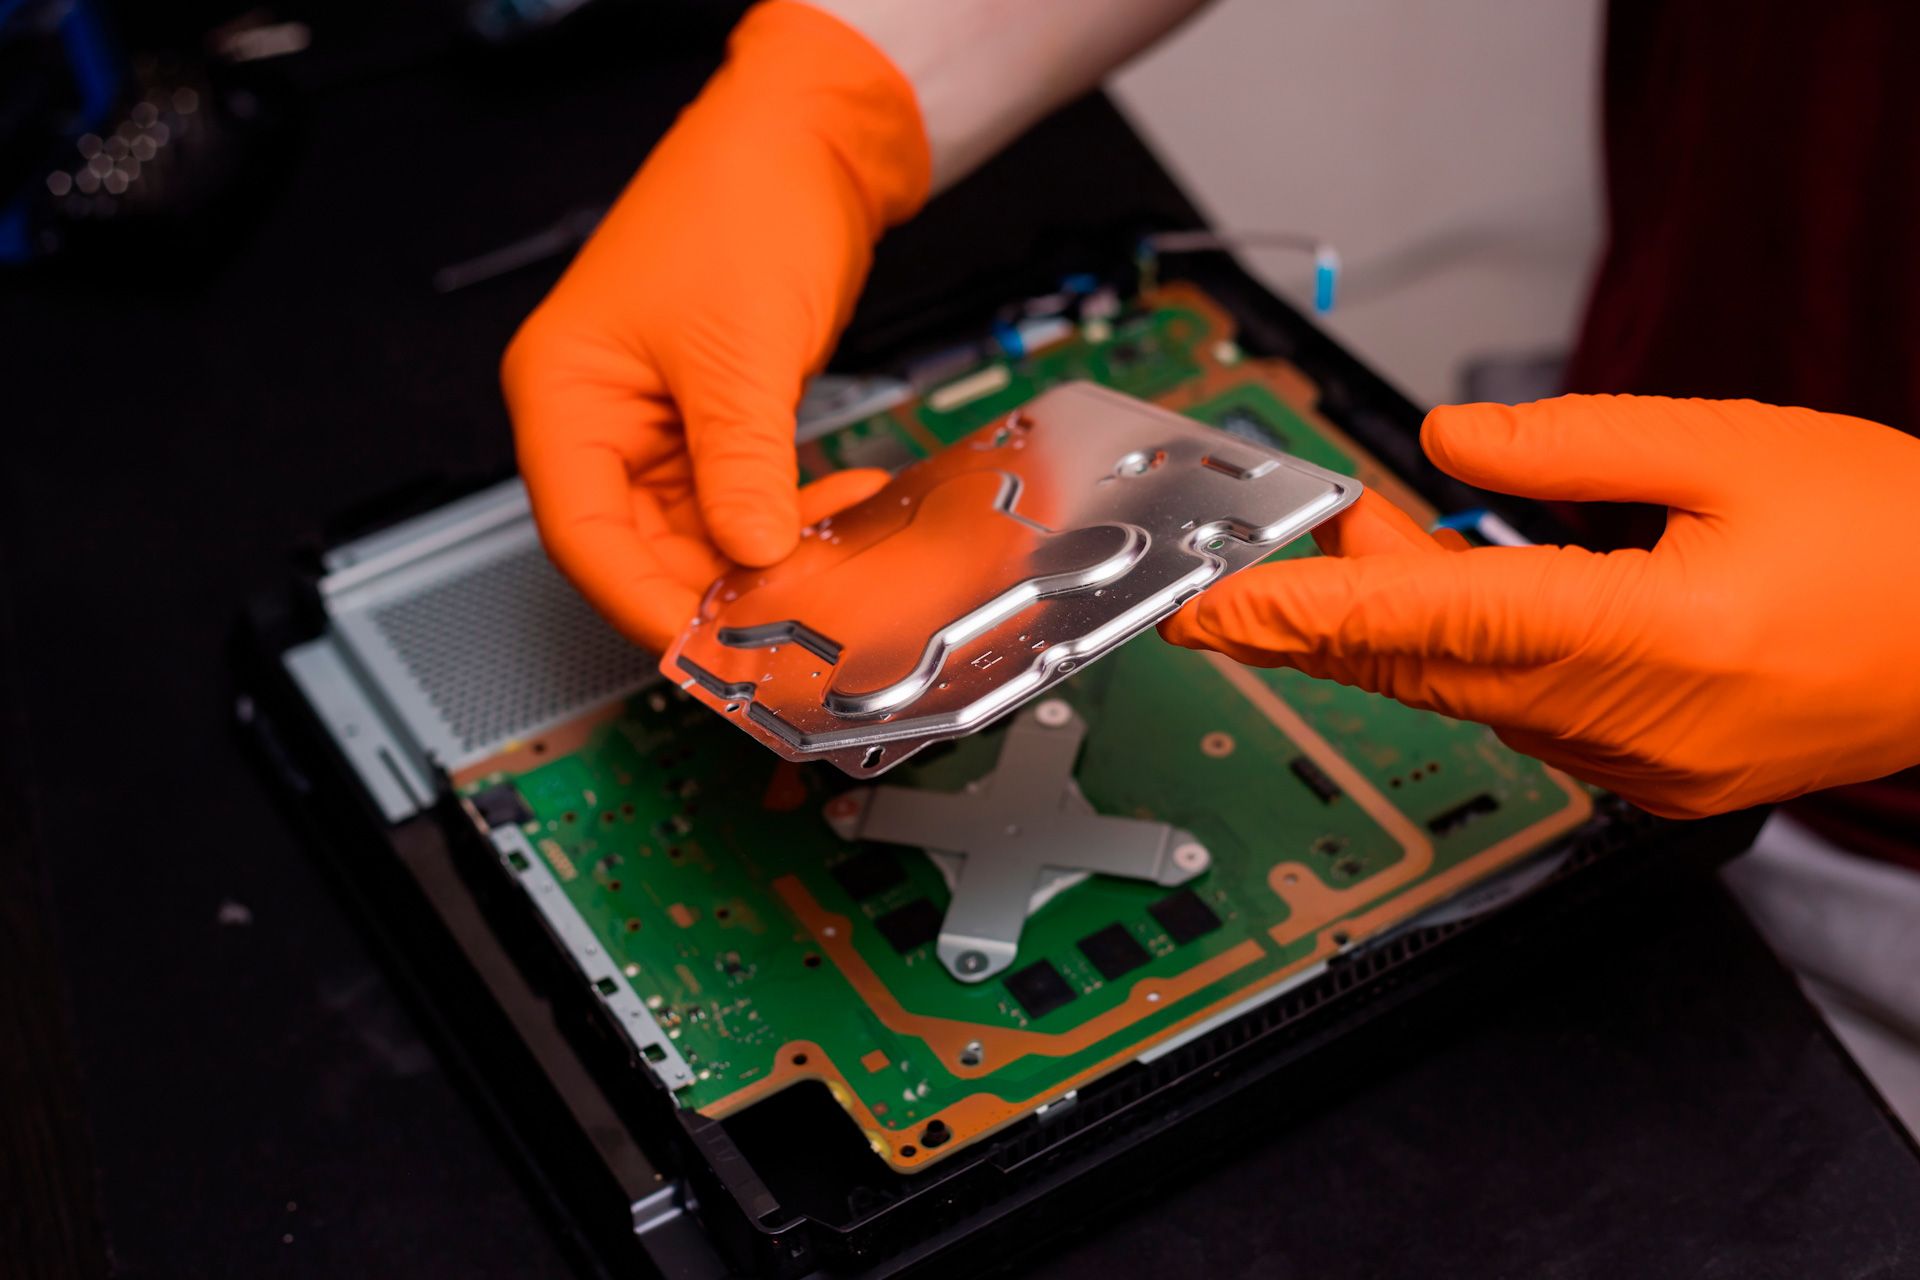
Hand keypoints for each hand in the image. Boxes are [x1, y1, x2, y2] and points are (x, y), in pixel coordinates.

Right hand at [501, 1, 928, 651]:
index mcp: (564, 393)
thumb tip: (754, 558)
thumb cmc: (742, 202)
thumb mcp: (740, 352)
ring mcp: (659, 422)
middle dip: (713, 589)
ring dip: (759, 560)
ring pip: (697, 533)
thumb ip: (742, 467)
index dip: (644, 602)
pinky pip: (739, 499)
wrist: (812, 143)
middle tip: (782, 628)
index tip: (709, 650)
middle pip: (638, 546)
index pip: (582, 534)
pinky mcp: (714, 421)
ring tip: (820, 572)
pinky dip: (783, 520)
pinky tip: (830, 520)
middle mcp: (600, 416)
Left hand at [1161, 395, 1919, 817]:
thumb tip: (1446, 443)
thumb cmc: (1903, 542)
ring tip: (1364, 545)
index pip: (1428, 625)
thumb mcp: (1736, 447)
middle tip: (1279, 546)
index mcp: (1654, 639)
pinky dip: (1469, 663)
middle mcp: (1636, 724)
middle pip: (1428, 667)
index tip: (1212, 609)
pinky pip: (1524, 720)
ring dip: (1401, 629)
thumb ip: (1572, 443)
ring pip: (1468, 696)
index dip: (1301, 616)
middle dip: (1334, 609)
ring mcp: (1647, 769)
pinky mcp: (1660, 781)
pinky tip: (1456, 606)